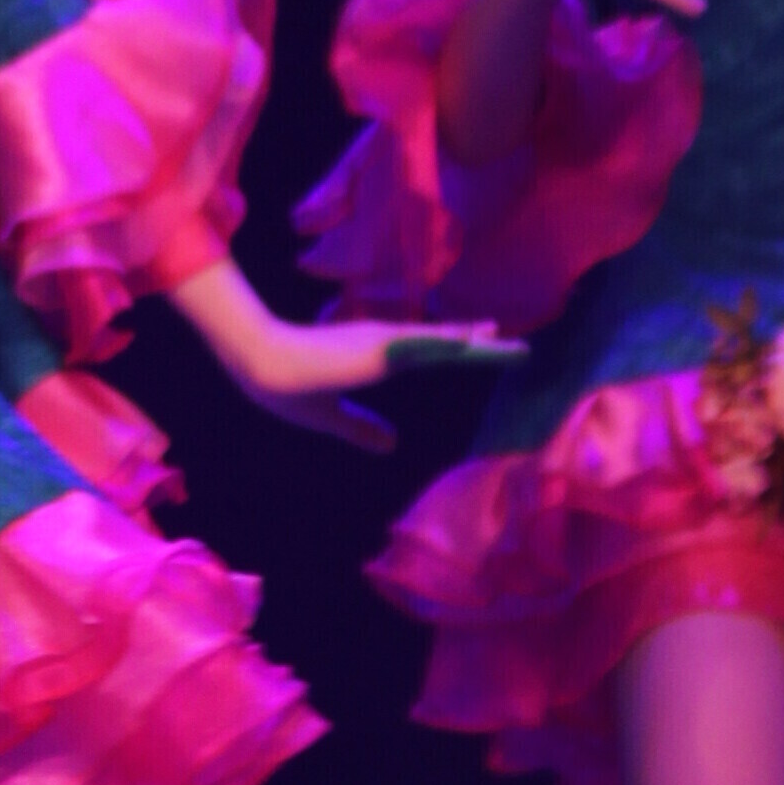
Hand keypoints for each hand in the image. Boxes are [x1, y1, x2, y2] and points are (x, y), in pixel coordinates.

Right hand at [206, 304, 521, 456]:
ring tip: (516, 347)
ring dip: (480, 345)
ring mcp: (384, 344)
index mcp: (376, 357)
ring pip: (444, 342)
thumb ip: (361, 428)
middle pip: (447, 345)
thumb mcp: (332, 415)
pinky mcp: (376, 347)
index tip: (487, 343)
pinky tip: (476, 339)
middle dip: (485, 348)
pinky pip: (421, 342)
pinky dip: (450, 340)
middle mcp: (387, 345)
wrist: (262, 365)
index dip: (459, 348)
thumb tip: (392, 445)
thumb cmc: (288, 386)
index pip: (430, 353)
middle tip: (521, 349)